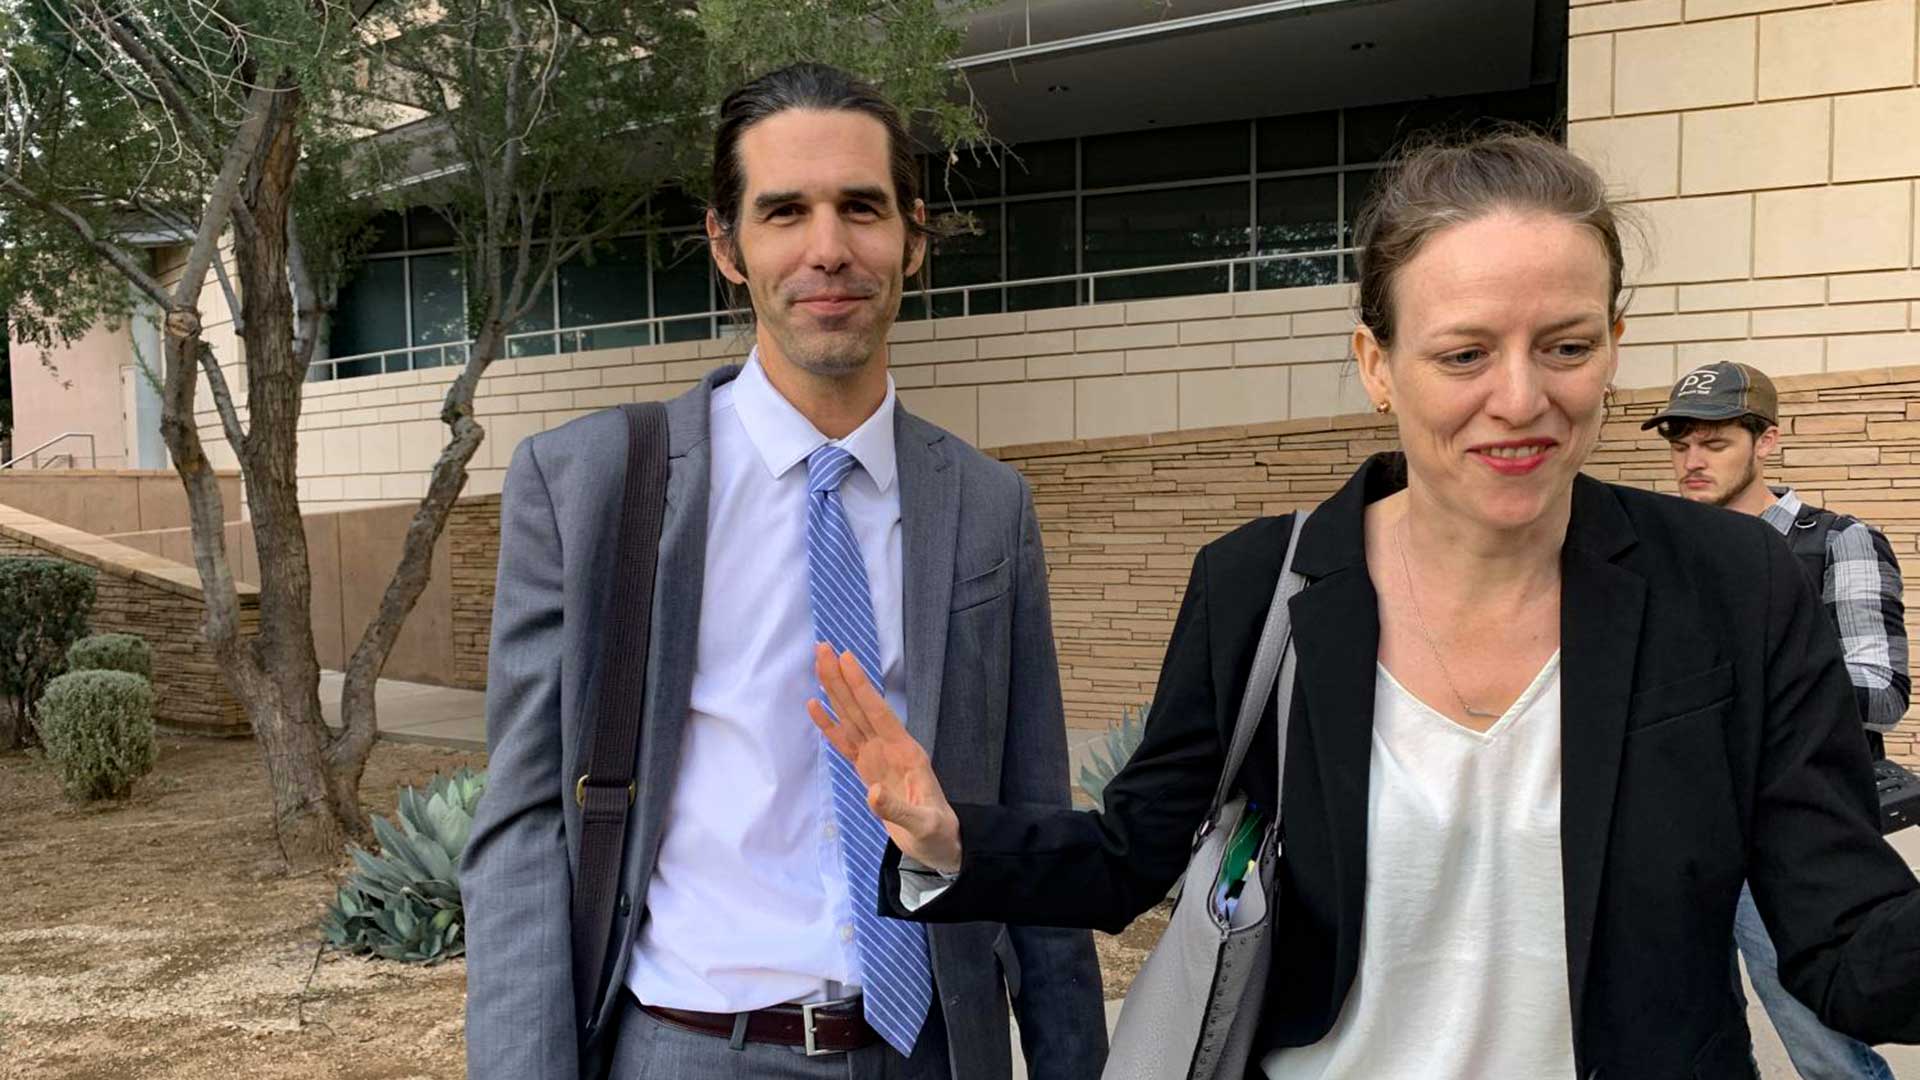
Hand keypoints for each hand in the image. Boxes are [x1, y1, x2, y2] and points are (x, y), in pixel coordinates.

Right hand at [808, 643, 963, 873]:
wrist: (940, 843)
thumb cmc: (936, 833)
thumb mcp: (923, 826)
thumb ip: (898, 809)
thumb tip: (871, 792)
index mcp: (906, 753)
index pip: (878, 713)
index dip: (861, 687)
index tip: (846, 658)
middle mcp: (890, 747)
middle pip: (860, 707)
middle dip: (842, 678)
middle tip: (822, 648)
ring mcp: (877, 756)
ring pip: (851, 718)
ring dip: (834, 692)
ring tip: (818, 664)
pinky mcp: (867, 768)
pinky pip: (844, 742)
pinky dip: (829, 725)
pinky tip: (815, 706)